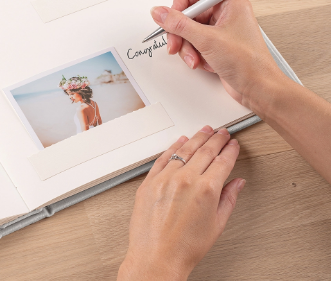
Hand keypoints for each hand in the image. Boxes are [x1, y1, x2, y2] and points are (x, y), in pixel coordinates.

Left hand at [118, 127, 244, 280]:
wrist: (157, 258)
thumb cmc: (186, 247)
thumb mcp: (216, 225)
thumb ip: (229, 199)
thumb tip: (237, 183)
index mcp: (206, 190)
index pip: (222, 161)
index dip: (230, 150)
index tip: (233, 144)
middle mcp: (185, 179)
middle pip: (205, 151)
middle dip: (216, 139)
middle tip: (222, 133)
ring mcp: (166, 178)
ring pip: (184, 149)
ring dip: (197, 137)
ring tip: (205, 130)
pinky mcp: (150, 180)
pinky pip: (164, 157)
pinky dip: (173, 147)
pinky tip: (180, 141)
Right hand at [150, 0, 281, 105]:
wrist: (258, 89)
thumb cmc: (248, 63)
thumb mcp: (207, 39)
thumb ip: (179, 24)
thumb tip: (160, 12)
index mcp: (230, 3)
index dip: (183, 1)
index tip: (173, 14)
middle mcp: (225, 14)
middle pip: (190, 13)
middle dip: (181, 31)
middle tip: (176, 42)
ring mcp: (220, 31)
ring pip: (189, 31)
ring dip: (187, 46)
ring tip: (194, 58)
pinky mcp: (216, 47)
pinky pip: (194, 44)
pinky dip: (194, 54)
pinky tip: (203, 63)